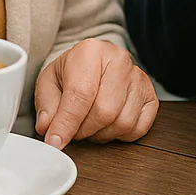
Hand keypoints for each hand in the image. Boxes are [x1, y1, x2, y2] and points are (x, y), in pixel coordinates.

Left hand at [34, 39, 158, 149]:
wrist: (93, 63)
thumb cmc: (72, 72)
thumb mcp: (49, 82)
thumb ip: (46, 106)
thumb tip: (47, 128)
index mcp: (90, 52)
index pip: (80, 95)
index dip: (67, 124)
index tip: (56, 142)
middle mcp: (119, 61)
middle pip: (104, 111)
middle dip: (83, 130)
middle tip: (73, 129)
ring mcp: (138, 78)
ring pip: (122, 122)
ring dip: (101, 134)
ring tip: (90, 125)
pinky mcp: (150, 95)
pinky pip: (138, 128)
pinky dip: (120, 135)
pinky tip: (108, 125)